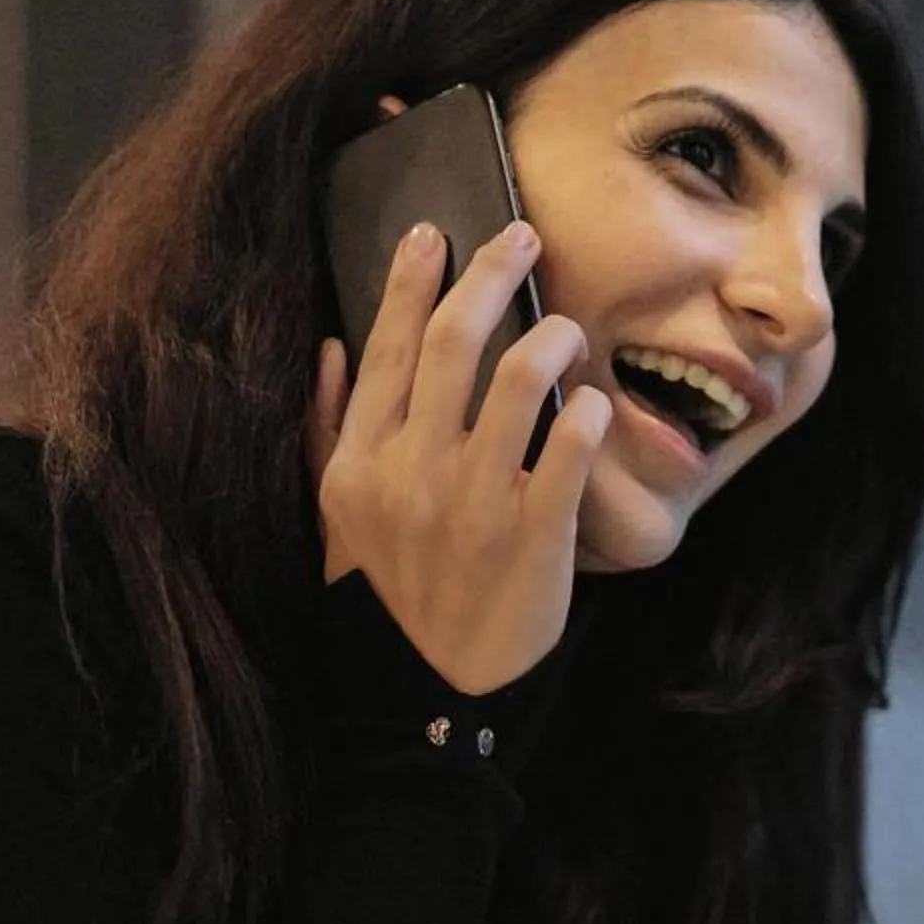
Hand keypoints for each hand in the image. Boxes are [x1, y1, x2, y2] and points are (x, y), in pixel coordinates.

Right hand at [307, 218, 615, 694]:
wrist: (432, 688)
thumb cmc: (392, 594)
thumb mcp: (337, 518)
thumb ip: (330, 432)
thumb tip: (331, 351)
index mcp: (360, 464)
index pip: (389, 350)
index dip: (411, 281)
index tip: (435, 234)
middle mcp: (411, 473)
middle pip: (453, 341)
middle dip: (491, 273)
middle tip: (523, 238)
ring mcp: (473, 503)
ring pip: (520, 379)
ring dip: (551, 335)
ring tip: (566, 327)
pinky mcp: (533, 533)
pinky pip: (570, 445)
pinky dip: (587, 408)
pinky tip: (594, 400)